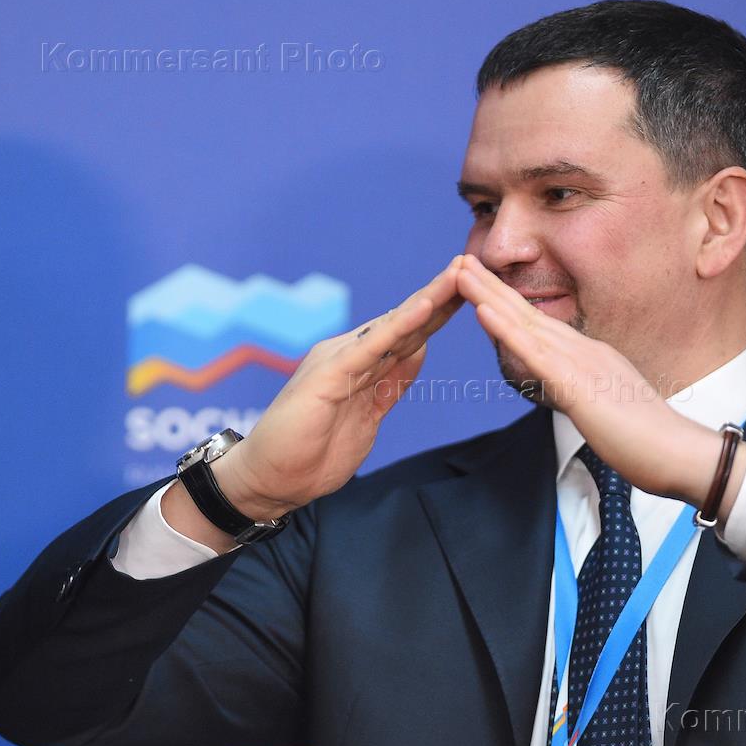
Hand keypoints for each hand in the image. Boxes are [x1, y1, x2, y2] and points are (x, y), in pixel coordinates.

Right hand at [212, 255, 464, 519]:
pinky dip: (399, 327)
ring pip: (393, 326)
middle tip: (472, 264)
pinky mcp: (327, 376)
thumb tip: (419, 351)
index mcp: (362, 364)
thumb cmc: (313, 454)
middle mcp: (350, 354)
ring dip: (428, 300)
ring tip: (458, 275)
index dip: (441, 313)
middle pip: (406, 322)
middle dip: (441, 295)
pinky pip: (370, 347)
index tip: (475, 291)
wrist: (270, 481)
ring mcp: (338, 361)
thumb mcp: (369, 415)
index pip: (410, 335)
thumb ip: (391, 383)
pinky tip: (424, 309)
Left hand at [455, 254, 745, 509]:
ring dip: (489, 296)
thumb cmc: (651, 442)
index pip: (542, 327)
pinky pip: (534, 354)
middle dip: (492, 287)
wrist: (680, 454)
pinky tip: (481, 311)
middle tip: (461, 260)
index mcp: (593, 358)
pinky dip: (505, 330)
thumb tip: (579, 397)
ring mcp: (581, 364)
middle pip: (528, 315)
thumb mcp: (613, 410)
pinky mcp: (577, 385)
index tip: (483, 286)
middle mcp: (585, 352)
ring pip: (525, 324)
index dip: (510, 304)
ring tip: (460, 270)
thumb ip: (593, 398)